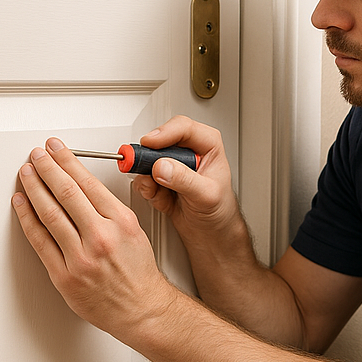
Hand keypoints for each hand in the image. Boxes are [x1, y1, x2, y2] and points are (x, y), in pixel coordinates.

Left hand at [12, 138, 176, 341]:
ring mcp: (81, 258)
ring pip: (49, 214)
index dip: (67, 161)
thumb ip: (109, 209)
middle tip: (36, 155)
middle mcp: (101, 237)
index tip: (56, 149)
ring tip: (26, 173)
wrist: (142, 310)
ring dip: (33, 188)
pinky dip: (27, 219)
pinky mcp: (65, 276)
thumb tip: (81, 185)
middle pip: (66, 193)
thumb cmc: (139, 274)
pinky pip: (40, 242)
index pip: (87, 182)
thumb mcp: (134, 231)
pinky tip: (21, 204)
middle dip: (47, 168)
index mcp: (120, 222)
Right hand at [131, 117, 240, 240]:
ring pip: (147, 160)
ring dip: (147, 177)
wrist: (211, 233)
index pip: (184, 128)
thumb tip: (162, 166)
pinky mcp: (159, 179)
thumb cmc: (219, 211)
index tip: (150, 143)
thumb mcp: (206, 195)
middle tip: (142, 168)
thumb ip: (184, 180)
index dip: (164, 133)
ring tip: (157, 192)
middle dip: (149, 158)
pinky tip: (159, 199)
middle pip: (160, 141)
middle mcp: (188, 151)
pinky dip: (146, 190)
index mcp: (207, 145)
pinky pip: (143, 178)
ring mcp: (172, 164)